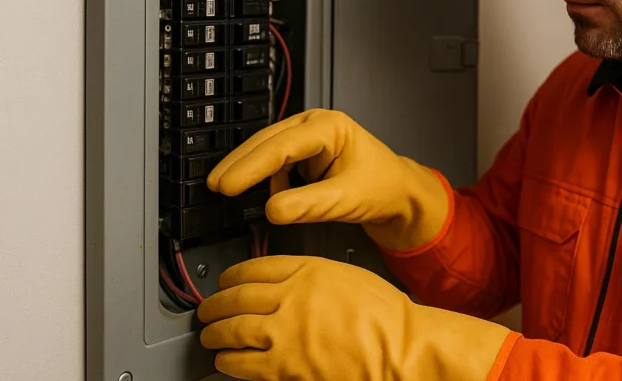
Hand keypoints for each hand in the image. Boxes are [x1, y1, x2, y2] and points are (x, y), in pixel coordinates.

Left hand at [197, 255, 511, 380]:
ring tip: (210, 336)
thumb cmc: (384, 317)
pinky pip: (243, 364)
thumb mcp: (347, 276)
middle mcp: (292, 299)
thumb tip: (285, 286)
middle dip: (216, 304)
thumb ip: (313, 276)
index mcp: (309, 271)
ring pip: (233, 330)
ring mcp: (285, 335)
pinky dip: (228, 362)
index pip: (256, 267)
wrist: (399, 350)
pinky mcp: (285, 368)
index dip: (233, 274)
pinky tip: (225, 361)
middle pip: (237, 297)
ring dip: (216, 333)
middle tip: (207, 309)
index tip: (226, 280)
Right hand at [206, 109, 449, 251]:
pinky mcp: (304, 154)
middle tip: (214, 185)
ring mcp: (308, 138)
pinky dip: (263, 178)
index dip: (250, 166)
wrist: (397, 193)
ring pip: (267, 150)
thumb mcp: (346, 199)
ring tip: (227, 189)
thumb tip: (272, 210)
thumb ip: (308, 206)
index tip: (227, 184)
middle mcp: (315, 126)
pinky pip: (276, 163)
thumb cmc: (381, 187)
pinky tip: (260, 194)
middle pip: (267, 142)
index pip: (281, 146)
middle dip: (239, 164)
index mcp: (329, 127)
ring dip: (248, 170)